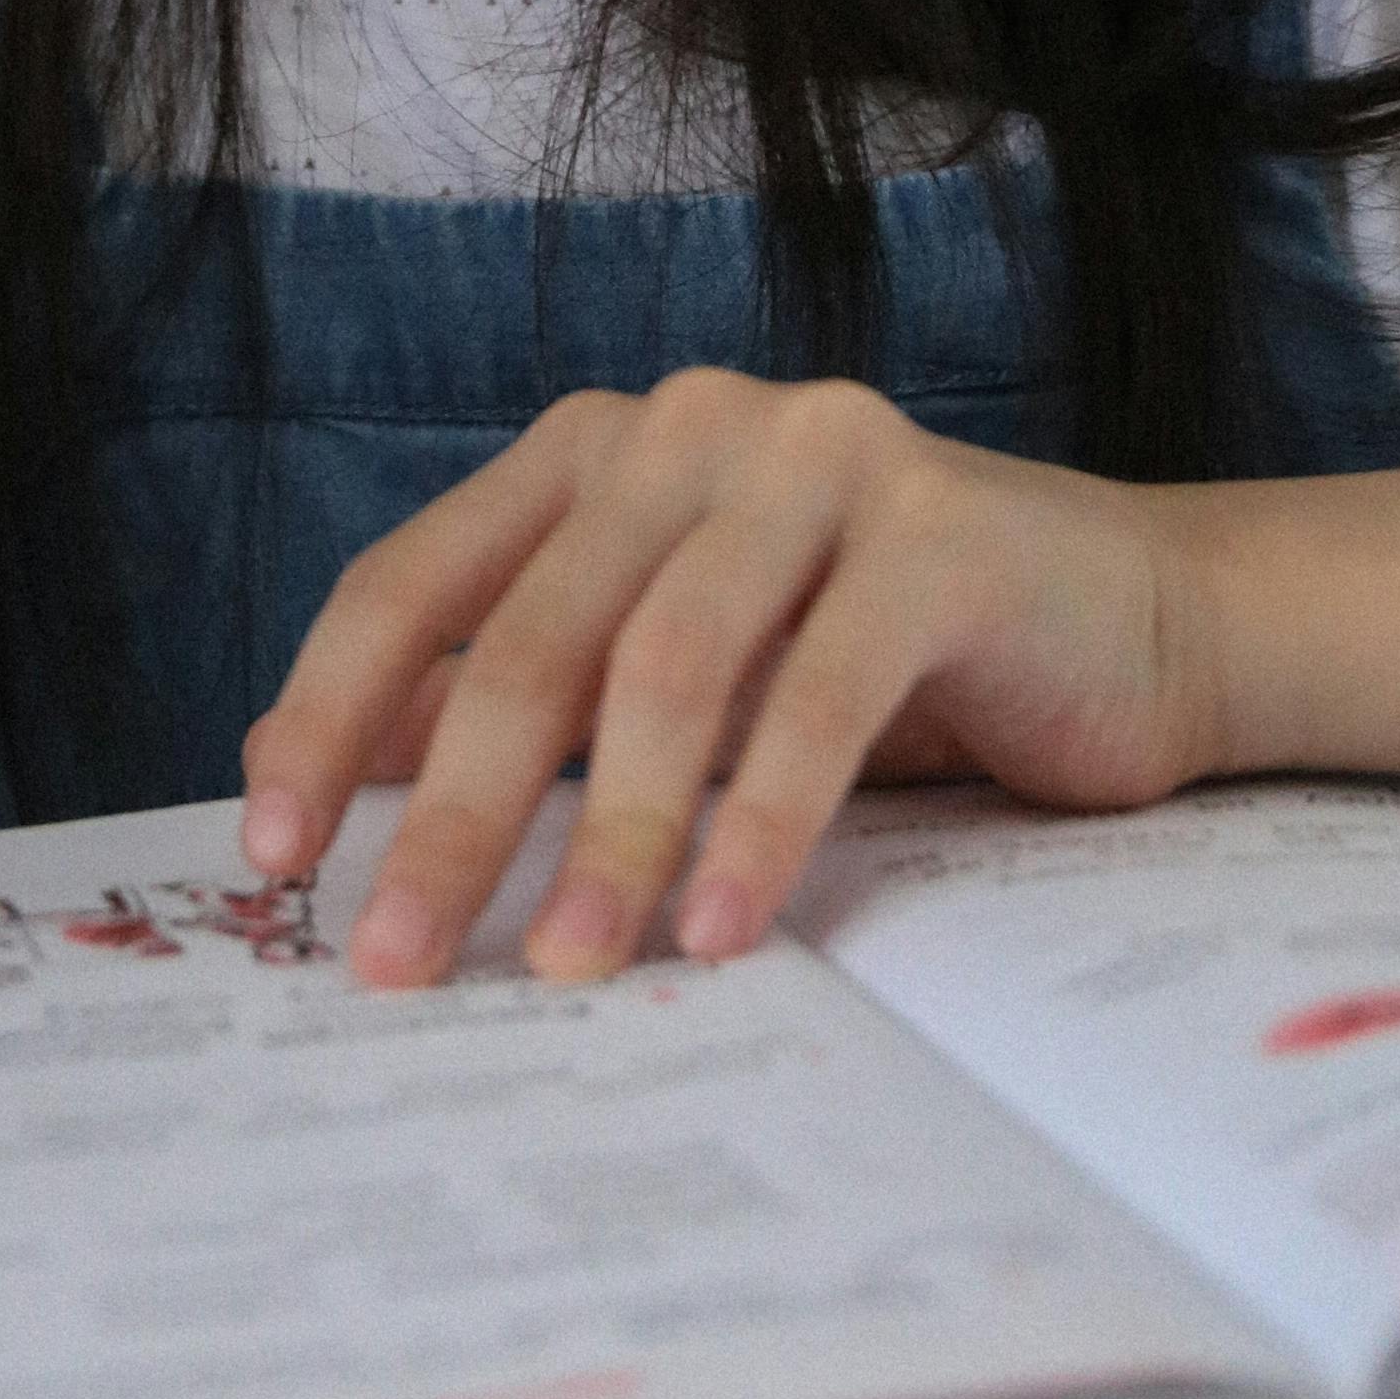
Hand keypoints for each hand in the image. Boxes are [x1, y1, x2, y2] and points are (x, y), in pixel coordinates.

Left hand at [239, 371, 1227, 989]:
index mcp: (591, 454)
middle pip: (529, 639)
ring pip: (668, 666)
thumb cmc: (875, 663)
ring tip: (567, 970)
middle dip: (453, 819)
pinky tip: (721, 930)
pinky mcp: (938, 531)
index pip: (413, 583)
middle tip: (393, 962)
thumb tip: (321, 783)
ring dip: (610, 839)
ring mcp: (816, 460)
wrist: (1128, 624)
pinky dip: (758, 822)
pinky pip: (818, 694)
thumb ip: (514, 702)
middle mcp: (687, 429)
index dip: (329, 716)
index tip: (271, 854)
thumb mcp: (671, 677)